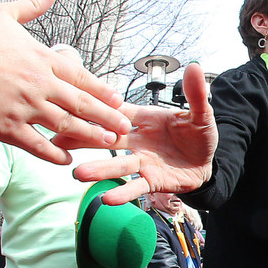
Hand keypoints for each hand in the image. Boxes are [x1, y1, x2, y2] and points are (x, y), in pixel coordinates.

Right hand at [73, 63, 217, 204]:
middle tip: (60, 139)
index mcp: (145, 119)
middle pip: (107, 138)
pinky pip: (136, 187)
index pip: (117, 111)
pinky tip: (108, 199)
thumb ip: (195, 94)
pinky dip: (123, 193)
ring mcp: (143, 162)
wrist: (207, 164)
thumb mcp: (201, 114)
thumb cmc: (198, 136)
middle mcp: (138, 140)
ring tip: (79, 174)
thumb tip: (194, 67)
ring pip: (118, 165)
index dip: (97, 109)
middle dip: (84, 138)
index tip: (72, 104)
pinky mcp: (152, 181)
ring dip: (99, 169)